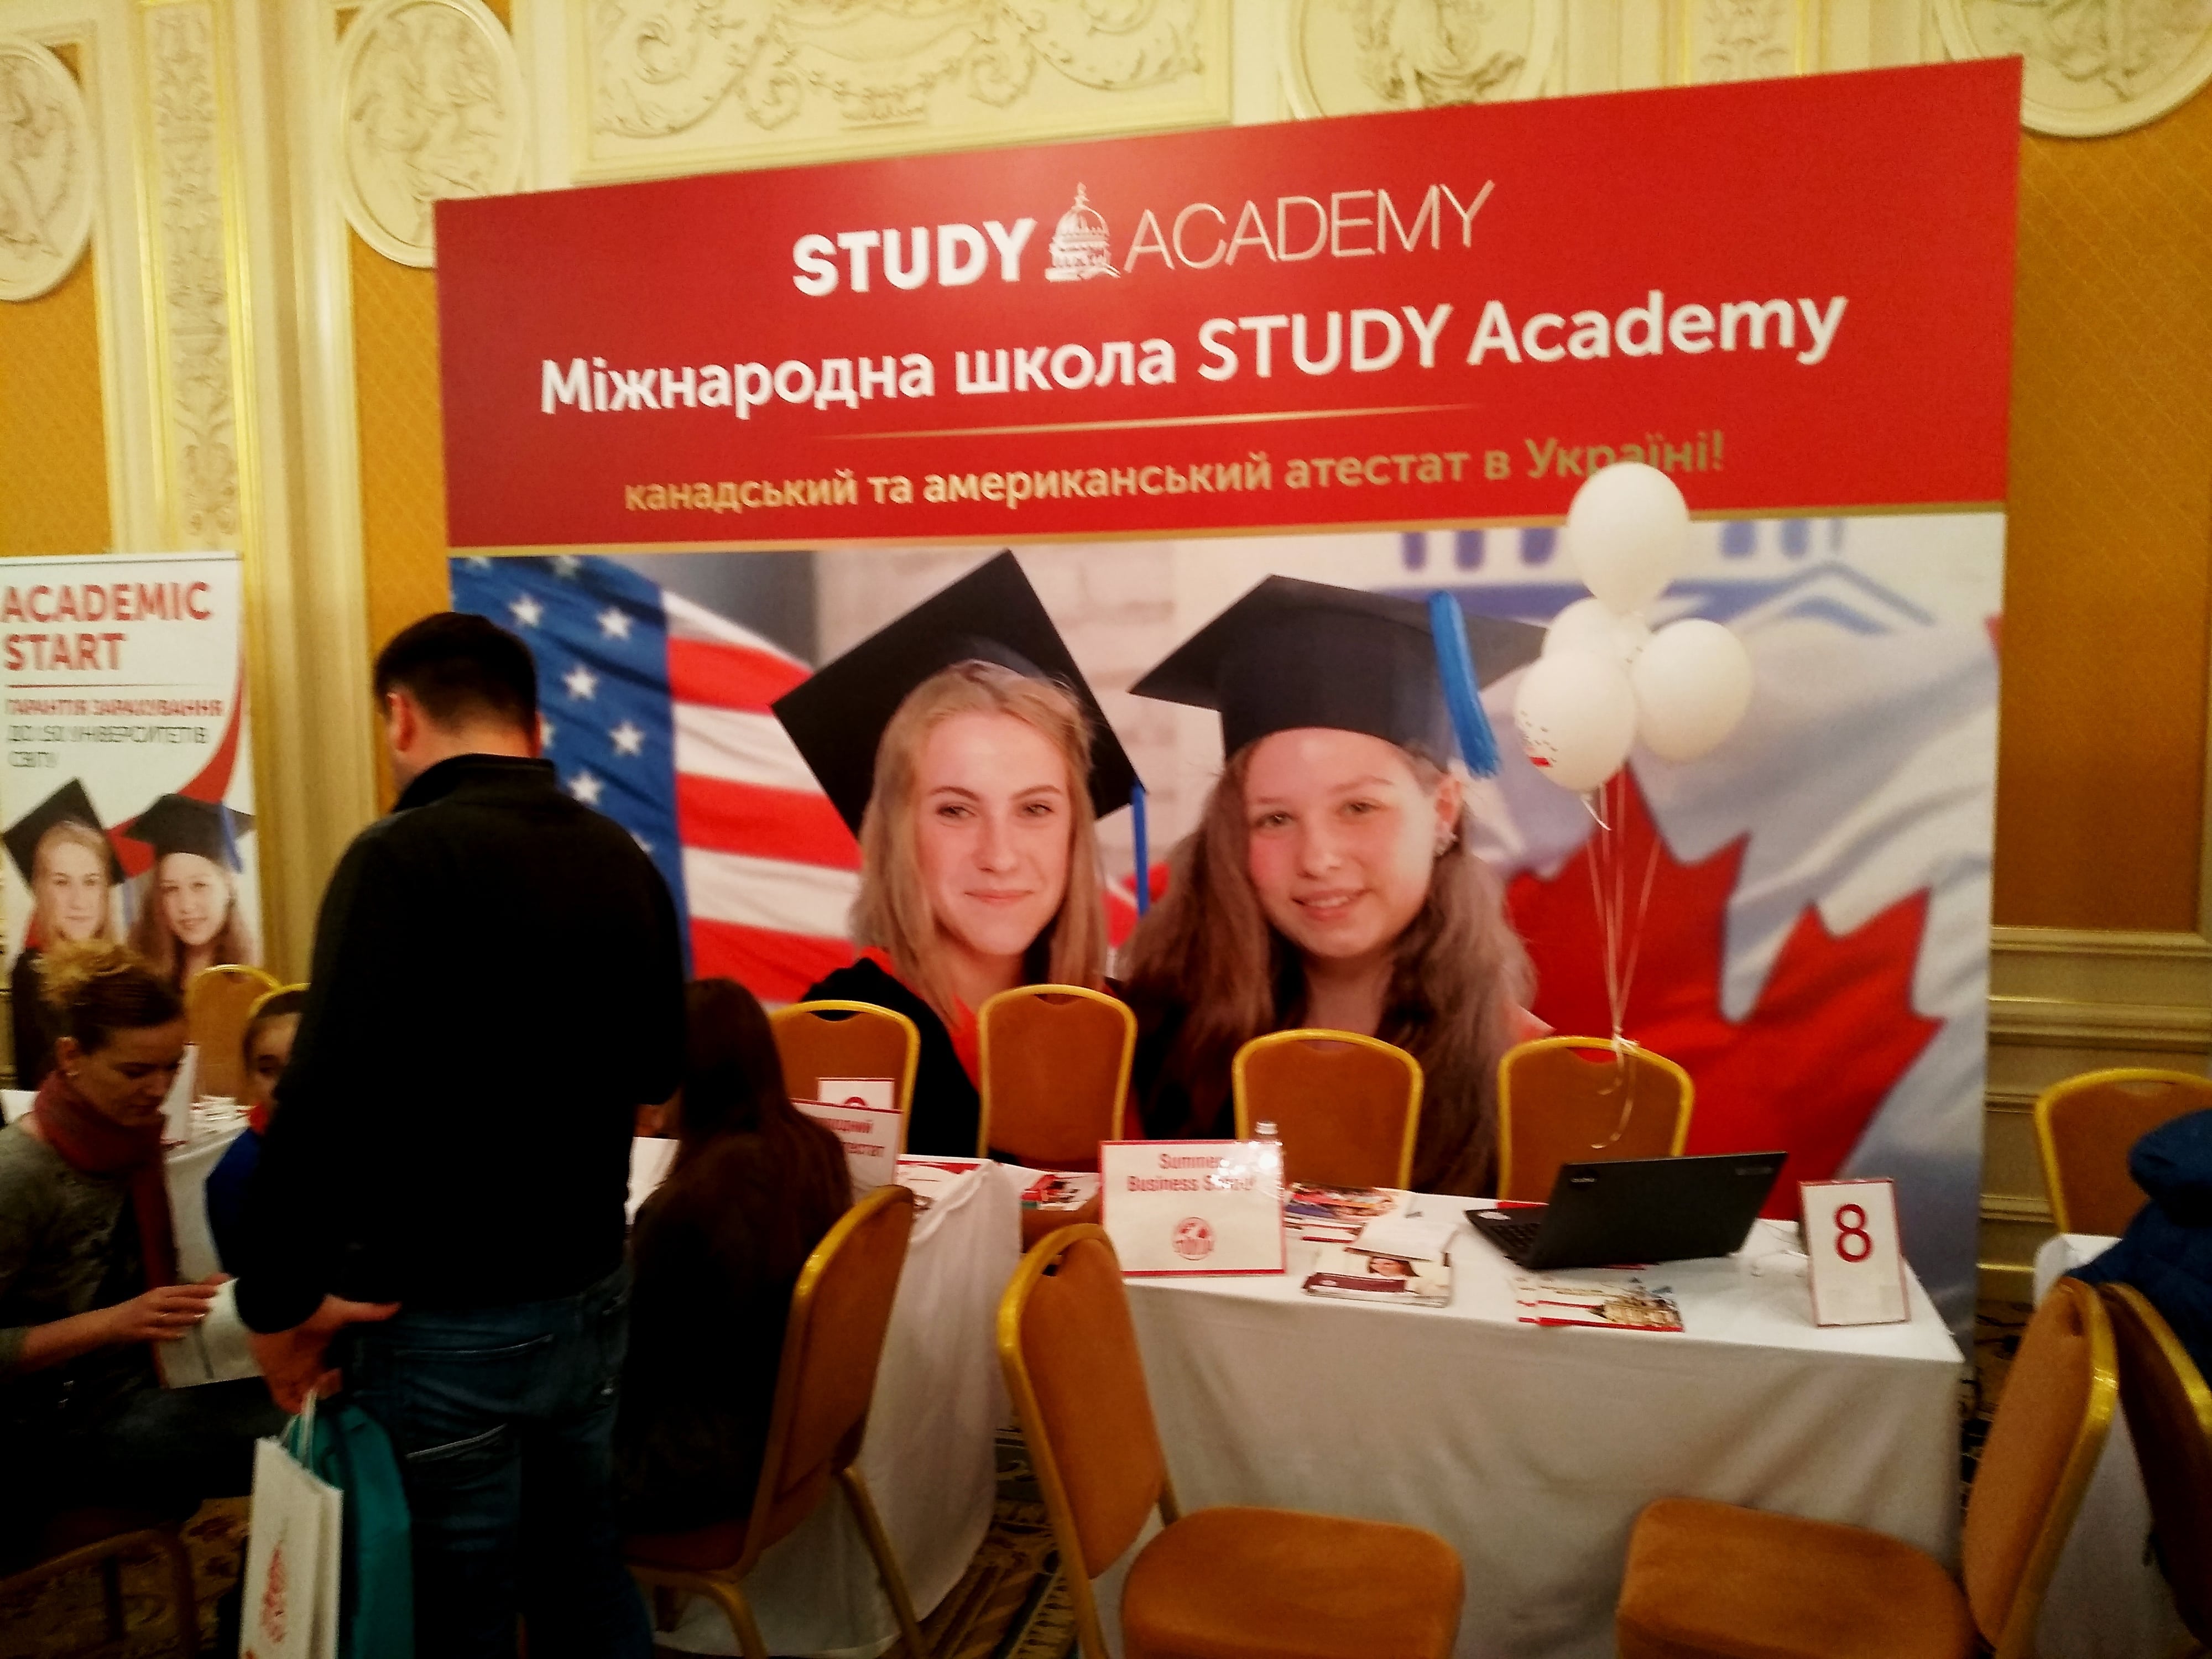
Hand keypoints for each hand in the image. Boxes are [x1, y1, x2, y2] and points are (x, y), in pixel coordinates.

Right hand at [105, 1278, 220, 1344]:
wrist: (109, 1321)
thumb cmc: (137, 1308)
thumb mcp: (155, 1298)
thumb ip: (176, 1297)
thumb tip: (201, 1292)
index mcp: (158, 1292)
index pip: (182, 1289)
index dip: (199, 1290)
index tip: (216, 1290)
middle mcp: (153, 1303)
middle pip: (177, 1302)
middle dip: (195, 1303)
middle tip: (212, 1305)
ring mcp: (147, 1318)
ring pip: (169, 1318)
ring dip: (186, 1318)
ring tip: (201, 1318)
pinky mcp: (141, 1332)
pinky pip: (158, 1333)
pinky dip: (170, 1334)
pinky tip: (182, 1335)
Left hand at [249, 1294, 399, 1413]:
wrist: (283, 1312)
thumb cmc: (313, 1312)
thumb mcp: (344, 1312)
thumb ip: (368, 1312)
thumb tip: (397, 1305)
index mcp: (320, 1348)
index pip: (331, 1368)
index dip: (340, 1378)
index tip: (353, 1382)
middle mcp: (306, 1362)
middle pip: (318, 1384)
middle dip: (329, 1392)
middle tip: (342, 1396)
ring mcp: (291, 1371)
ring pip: (303, 1394)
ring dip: (314, 1401)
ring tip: (328, 1405)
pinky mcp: (276, 1378)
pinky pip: (283, 1399)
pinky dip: (293, 1407)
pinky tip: (308, 1412)